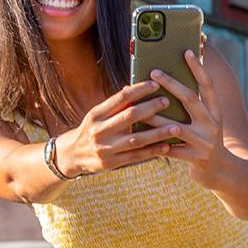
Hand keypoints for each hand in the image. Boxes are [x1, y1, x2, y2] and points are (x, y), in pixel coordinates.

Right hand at [54, 81, 176, 176]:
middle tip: (167, 101)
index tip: (155, 84)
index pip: (120, 99)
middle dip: (150, 108)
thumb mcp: (96, 116)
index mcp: (96, 115)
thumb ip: (114, 106)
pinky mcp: (111, 163)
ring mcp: (105, 148)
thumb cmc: (90, 130)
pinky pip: (136, 157)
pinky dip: (152, 151)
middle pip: (129, 116)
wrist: (72, 155)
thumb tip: (134, 88)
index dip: (139, 90)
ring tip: (175, 127)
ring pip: (136, 139)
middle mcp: (99, 130)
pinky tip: (166, 146)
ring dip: (157, 133)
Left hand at [144, 50, 226, 188]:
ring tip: (136, 107)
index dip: (198, 68)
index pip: (207, 85)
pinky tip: (138, 138)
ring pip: (174, 126)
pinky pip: (170, 149)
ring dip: (154, 117)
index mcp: (214, 111)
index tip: (187, 50)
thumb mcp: (205, 122)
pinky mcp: (196, 158)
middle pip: (191, 99)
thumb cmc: (205, 141)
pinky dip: (154, 144)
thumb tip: (169, 82)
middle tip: (154, 71)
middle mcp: (212, 123)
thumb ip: (192, 106)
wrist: (223, 173)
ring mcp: (205, 141)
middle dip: (172, 84)